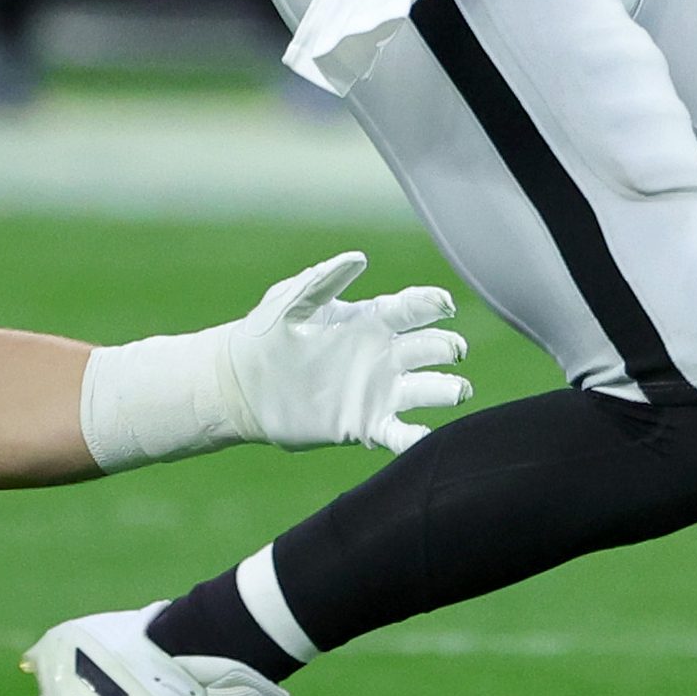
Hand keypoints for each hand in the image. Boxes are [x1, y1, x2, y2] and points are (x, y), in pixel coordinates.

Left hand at [215, 250, 469, 453]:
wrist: (240, 383)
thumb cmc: (265, 333)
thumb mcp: (291, 300)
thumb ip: (324, 279)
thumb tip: (359, 258)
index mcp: (368, 321)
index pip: (413, 310)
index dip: (433, 304)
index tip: (444, 304)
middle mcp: (381, 355)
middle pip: (431, 349)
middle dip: (448, 347)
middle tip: (451, 349)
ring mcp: (377, 391)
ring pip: (428, 390)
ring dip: (447, 390)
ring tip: (456, 389)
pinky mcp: (364, 424)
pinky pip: (401, 433)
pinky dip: (417, 437)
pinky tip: (425, 435)